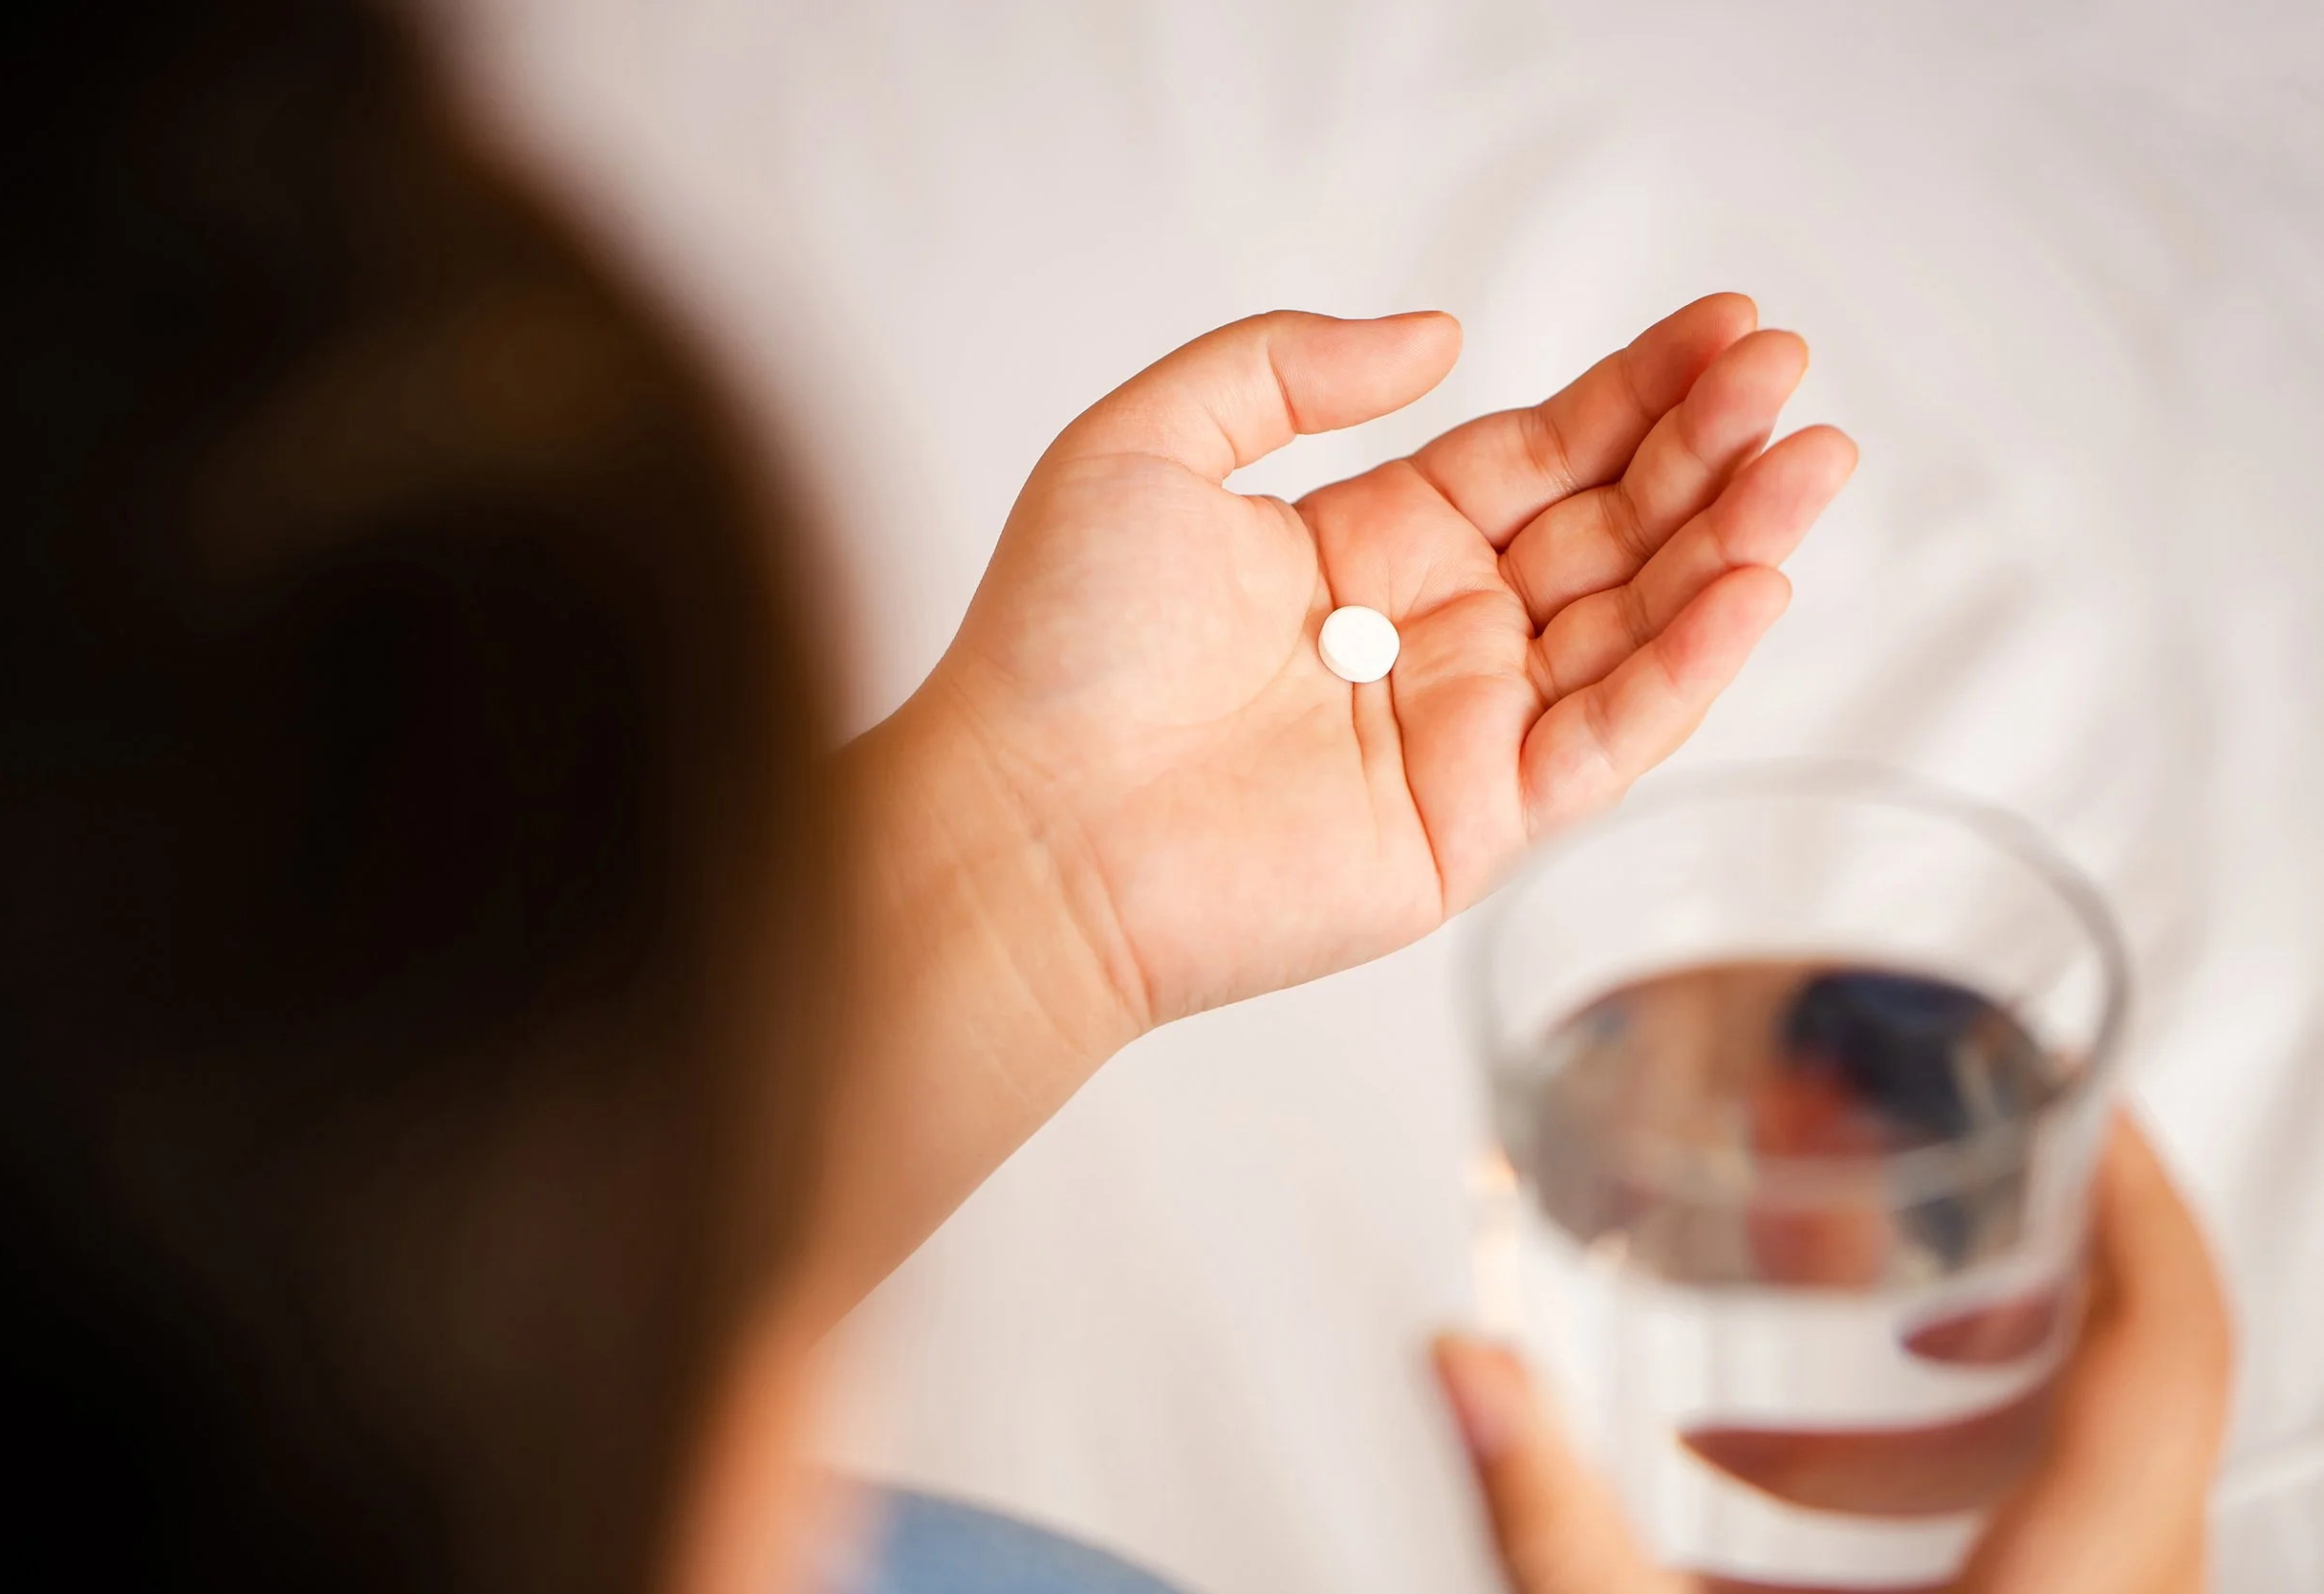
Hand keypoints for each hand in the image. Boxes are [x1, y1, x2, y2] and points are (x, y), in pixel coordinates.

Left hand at [822, 299, 1850, 1296]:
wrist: (1020, 827)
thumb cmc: (1053, 646)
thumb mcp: (1150, 443)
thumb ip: (1290, 367)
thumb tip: (1442, 338)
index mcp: (1366, 543)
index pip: (1538, 456)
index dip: (1634, 393)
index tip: (1728, 327)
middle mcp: (1431, 632)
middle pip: (1605, 530)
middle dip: (1704, 450)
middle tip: (1788, 372)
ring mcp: (1462, 730)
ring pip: (1631, 626)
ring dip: (1729, 543)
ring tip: (1811, 458)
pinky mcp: (1474, 824)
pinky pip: (1607, 738)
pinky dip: (1686, 668)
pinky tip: (1755, 583)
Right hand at [1432, 1115, 2233, 1593]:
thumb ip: (1555, 1519)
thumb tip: (1469, 1369)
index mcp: (2082, 1586)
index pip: (2177, 1339)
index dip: (2146, 1199)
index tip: (2088, 1103)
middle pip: (2141, 1394)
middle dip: (2027, 1280)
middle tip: (1927, 1195)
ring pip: (2089, 1485)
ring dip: (1956, 1404)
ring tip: (1807, 1361)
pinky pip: (2037, 1559)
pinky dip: (1931, 1508)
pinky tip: (1762, 1521)